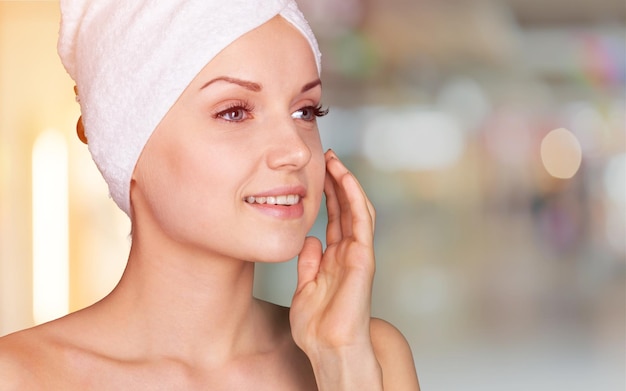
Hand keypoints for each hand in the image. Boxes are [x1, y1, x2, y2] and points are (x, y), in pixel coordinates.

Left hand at [290, 150, 380, 387]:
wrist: (328, 348)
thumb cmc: (317, 326)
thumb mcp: (305, 287)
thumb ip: (309, 263)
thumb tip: (310, 239)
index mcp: (335, 258)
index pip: (335, 218)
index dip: (328, 195)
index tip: (318, 174)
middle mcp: (348, 253)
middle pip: (346, 209)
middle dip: (337, 183)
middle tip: (327, 158)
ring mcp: (358, 254)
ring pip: (357, 210)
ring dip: (347, 184)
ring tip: (335, 162)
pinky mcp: (363, 258)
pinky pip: (361, 222)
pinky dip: (355, 198)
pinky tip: (345, 179)